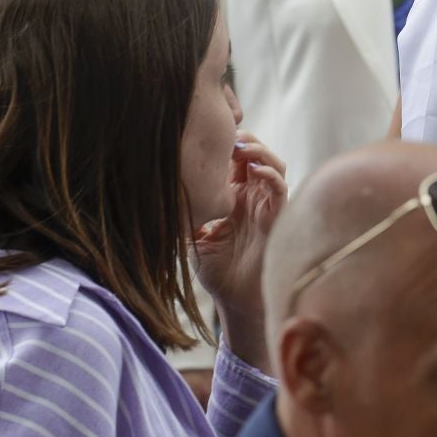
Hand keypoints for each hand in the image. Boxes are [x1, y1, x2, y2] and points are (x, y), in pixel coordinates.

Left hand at [193, 132, 287, 359]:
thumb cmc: (218, 271)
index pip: (236, 161)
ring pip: (273, 165)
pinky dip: (270, 175)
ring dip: (260, 152)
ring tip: (242, 147)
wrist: (235, 299)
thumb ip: (185, 216)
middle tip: (227, 137)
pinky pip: (281, 188)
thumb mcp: (193, 237)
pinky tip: (254, 171)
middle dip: (244, 141)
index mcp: (236, 197)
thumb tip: (155, 199)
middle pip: (257, 155)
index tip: (207, 139)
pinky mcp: (278, 217)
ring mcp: (268, 205)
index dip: (226, 147)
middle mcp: (254, 197)